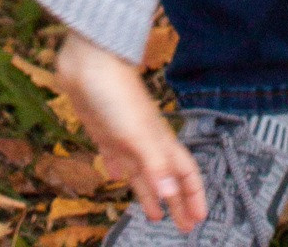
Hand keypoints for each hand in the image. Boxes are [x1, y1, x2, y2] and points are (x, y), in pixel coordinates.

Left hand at [55, 34, 204, 231]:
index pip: (184, 173)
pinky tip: (113, 175)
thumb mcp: (137, 133)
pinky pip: (114, 157)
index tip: (200, 218)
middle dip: (177, 202)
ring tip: (154, 213)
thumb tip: (172, 194)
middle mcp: (145, 141)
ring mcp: (124, 136)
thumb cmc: (115, 90)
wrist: (87, 61)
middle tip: (184, 226)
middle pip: (166, 178)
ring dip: (150, 193)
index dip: (193, 195)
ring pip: (142, 172)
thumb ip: (155, 163)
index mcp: (158, 142)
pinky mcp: (104, 131)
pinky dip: (117, 170)